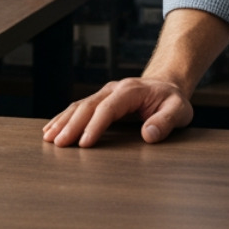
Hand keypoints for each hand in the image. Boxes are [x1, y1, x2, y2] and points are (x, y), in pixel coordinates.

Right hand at [42, 77, 193, 147]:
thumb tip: (148, 134)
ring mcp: (104, 93)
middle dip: (72, 125)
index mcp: (130, 91)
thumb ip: (165, 121)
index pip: (108, 108)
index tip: (84, 143)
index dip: (95, 126)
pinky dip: (64, 118)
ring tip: (49, 138)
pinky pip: (78, 108)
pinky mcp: (100, 100)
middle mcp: (113, 89)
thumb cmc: (172, 100)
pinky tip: (51, 128)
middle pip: (88, 106)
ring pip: (79, 106)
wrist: (166, 84)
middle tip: (59, 144)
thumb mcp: (179, 110)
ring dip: (63, 121)